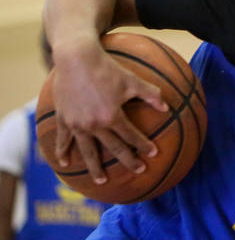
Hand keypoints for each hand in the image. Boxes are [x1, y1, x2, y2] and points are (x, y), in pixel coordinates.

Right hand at [51, 37, 162, 183]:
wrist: (76, 58)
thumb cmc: (107, 68)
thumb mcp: (132, 80)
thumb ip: (150, 94)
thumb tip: (167, 107)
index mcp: (112, 116)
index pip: (131, 136)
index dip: (144, 145)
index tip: (154, 154)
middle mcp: (94, 124)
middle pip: (113, 148)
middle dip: (128, 160)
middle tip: (139, 170)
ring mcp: (77, 124)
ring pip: (87, 151)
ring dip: (94, 167)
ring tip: (101, 181)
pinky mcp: (63, 119)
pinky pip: (62, 140)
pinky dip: (62, 152)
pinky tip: (64, 164)